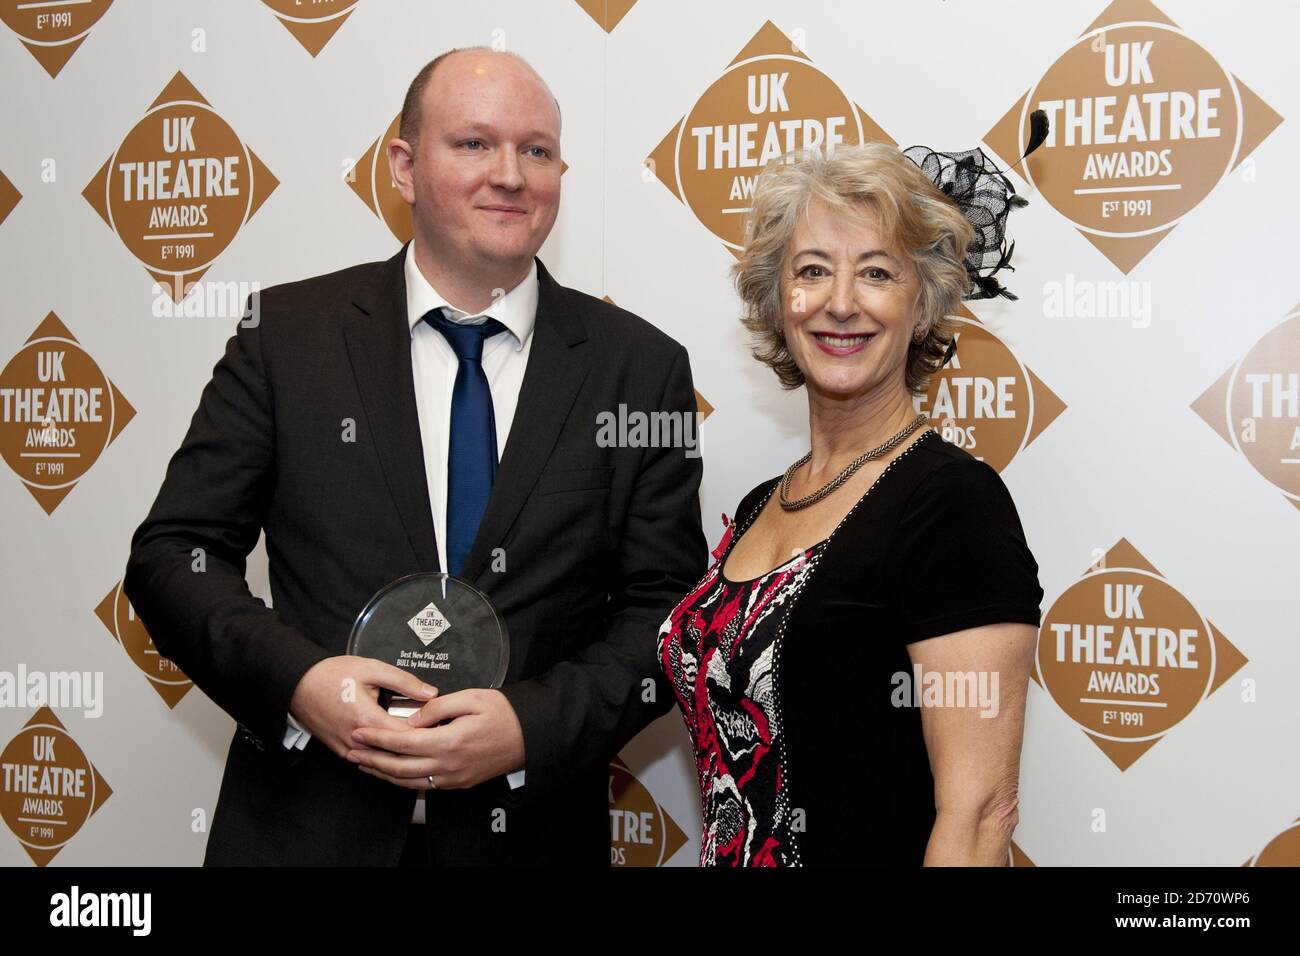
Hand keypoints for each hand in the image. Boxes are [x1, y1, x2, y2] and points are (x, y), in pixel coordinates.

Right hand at [288, 655, 437, 758]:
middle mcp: (358, 741)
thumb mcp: (371, 669)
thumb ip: (403, 681)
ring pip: (384, 760)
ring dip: (403, 753)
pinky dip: (386, 756)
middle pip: (398, 753)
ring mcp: (348, 750)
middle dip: (420, 745)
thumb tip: (430, 693)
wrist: (298, 684)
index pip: (408, 736)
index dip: (429, 732)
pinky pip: (369, 761)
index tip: (444, 727)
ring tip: (424, 743)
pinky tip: (400, 748)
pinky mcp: (342, 752)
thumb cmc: (331, 675)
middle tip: (440, 737)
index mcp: (368, 720)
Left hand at [346, 688, 524, 789]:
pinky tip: (392, 773)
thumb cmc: (504, 714)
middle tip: (351, 749)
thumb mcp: (472, 698)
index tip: (359, 731)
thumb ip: (437, 707)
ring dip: (383, 773)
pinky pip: (424, 786)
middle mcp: (448, 765)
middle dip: (372, 758)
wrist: (530, 736)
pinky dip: (402, 781)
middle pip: (399, 767)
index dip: (377, 738)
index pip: (402, 742)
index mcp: (449, 741)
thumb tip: (412, 718)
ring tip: (364, 763)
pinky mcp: (459, 783)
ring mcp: (453, 778)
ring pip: (408, 782)